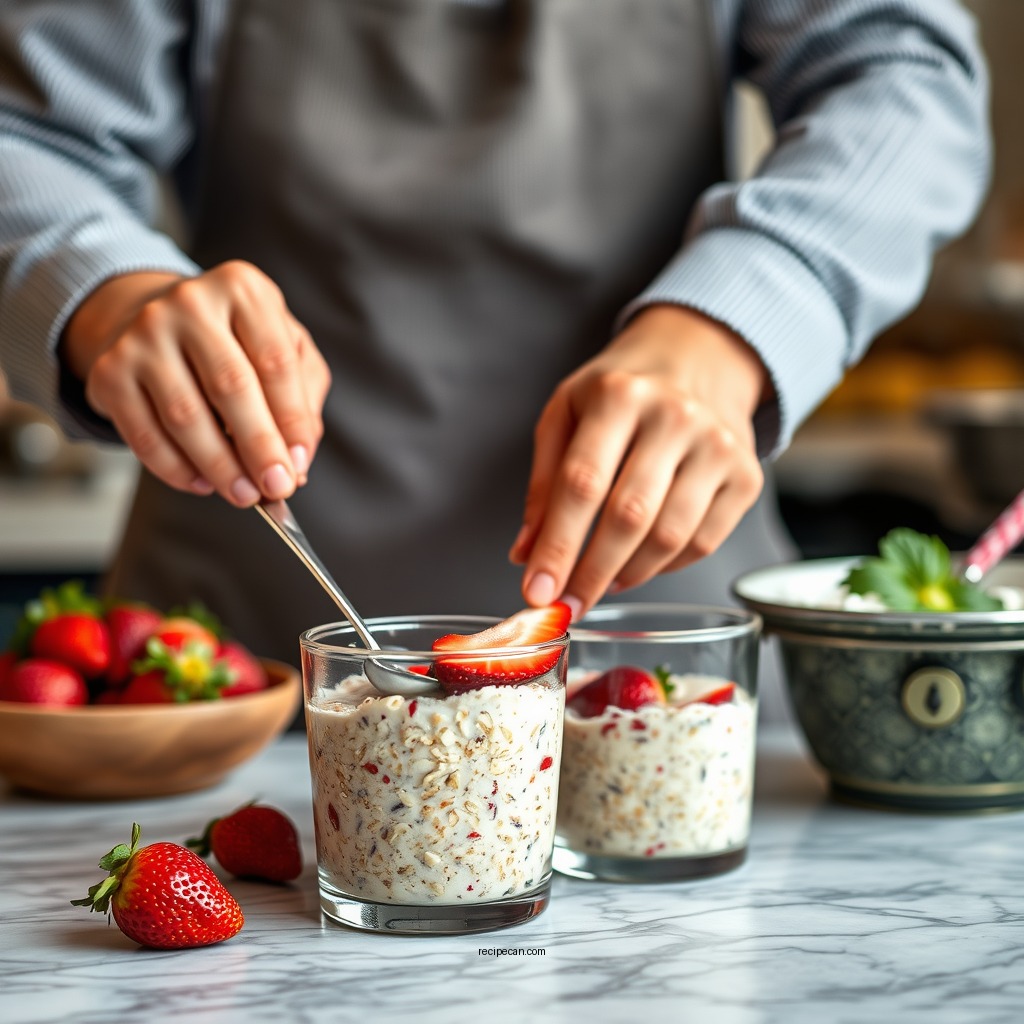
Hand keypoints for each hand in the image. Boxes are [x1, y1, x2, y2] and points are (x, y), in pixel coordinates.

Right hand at [61, 261, 330, 506]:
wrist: (160, 322)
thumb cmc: (238, 342)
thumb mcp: (284, 348)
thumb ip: (303, 397)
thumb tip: (297, 459)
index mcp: (242, 290)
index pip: (275, 362)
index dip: (291, 420)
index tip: (298, 465)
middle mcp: (190, 302)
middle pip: (230, 386)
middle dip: (257, 447)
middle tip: (276, 487)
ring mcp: (143, 334)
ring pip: (184, 415)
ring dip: (219, 466)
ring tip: (244, 494)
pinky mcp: (110, 370)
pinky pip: (144, 434)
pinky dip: (175, 468)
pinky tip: (202, 483)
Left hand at [510, 305, 769, 617]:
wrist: (695, 358)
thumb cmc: (618, 394)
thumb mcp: (565, 415)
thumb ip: (543, 484)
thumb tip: (526, 555)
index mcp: (618, 395)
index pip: (582, 484)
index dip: (557, 546)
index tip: (537, 591)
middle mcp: (675, 415)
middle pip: (629, 516)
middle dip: (590, 574)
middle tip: (566, 607)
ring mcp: (718, 445)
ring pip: (670, 537)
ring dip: (626, 576)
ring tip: (598, 584)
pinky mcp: (747, 474)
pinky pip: (703, 543)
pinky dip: (664, 567)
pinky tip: (637, 564)